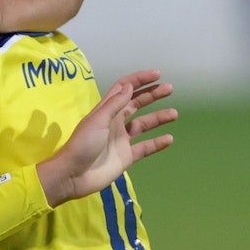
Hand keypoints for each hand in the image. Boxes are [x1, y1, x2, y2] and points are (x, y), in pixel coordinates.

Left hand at [37, 70, 176, 206]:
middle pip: (136, 104)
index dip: (138, 80)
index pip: (124, 89)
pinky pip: (146, 147)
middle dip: (152, 95)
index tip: (156, 75)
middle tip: (170, 89)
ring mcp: (121, 140)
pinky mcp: (126, 156)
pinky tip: (169, 139)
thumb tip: (129, 86)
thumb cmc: (83, 144)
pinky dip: (157, 143)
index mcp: (106, 111)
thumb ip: (115, 104)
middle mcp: (115, 123)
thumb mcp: (98, 120)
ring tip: (174, 114)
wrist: (74, 174)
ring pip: (144, 125)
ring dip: (158, 118)